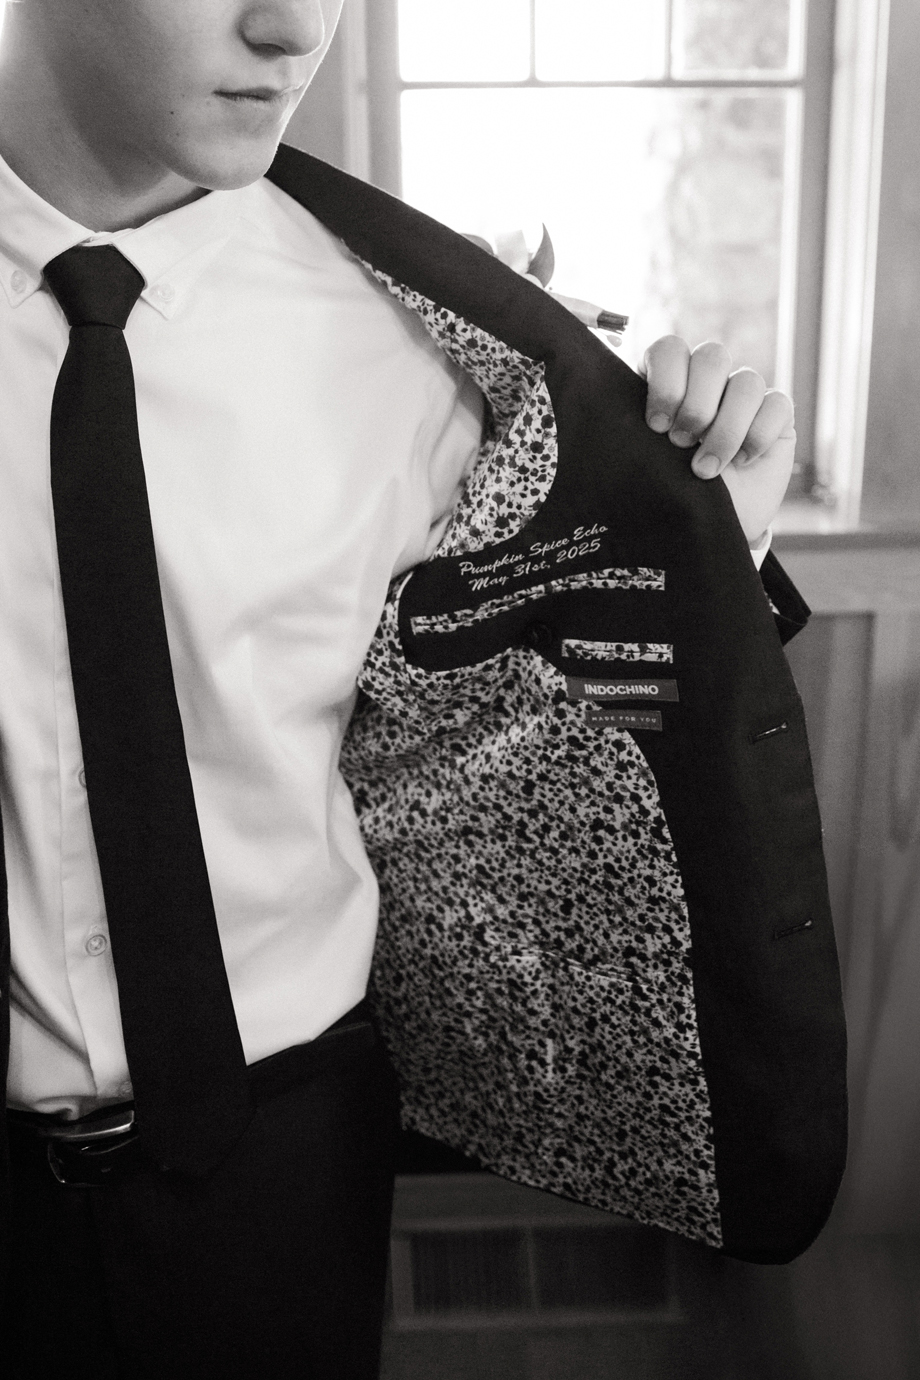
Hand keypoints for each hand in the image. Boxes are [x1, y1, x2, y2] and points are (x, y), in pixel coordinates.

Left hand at [640, 336, 794, 546]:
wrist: (705, 528)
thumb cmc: (668, 493)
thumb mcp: (644, 462)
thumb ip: (635, 433)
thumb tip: (616, 416)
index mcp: (670, 380)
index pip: (671, 350)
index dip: (666, 382)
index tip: (656, 425)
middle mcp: (708, 380)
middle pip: (712, 356)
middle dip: (696, 405)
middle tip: (681, 444)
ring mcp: (745, 395)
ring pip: (747, 381)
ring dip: (726, 428)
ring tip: (707, 469)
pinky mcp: (776, 415)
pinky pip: (776, 405)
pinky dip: (757, 436)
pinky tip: (742, 461)